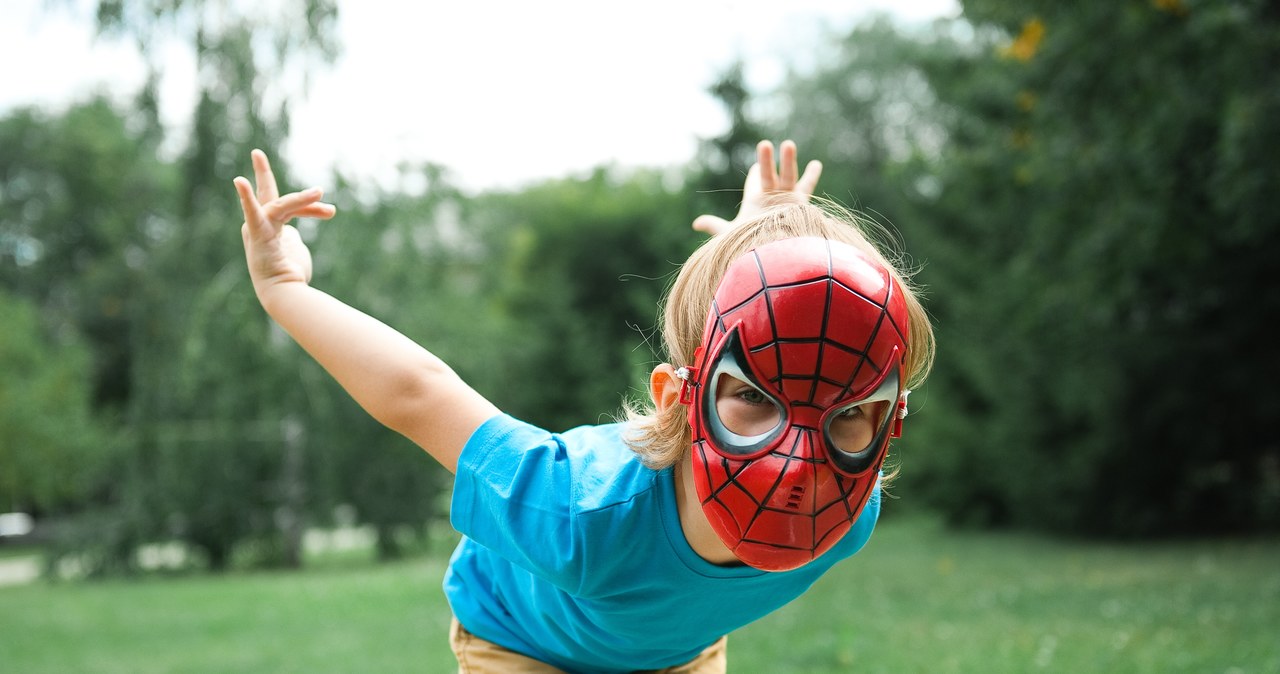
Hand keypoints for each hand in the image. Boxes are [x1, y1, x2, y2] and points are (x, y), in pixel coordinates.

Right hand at [233, 149, 335, 296]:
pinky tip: (239, 182)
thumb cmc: (290, 277)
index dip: (309, 206)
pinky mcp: (257, 234)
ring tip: (320, 193)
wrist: (284, 293)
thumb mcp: (296, 250)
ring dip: (302, 200)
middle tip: (256, 152)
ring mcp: (256, 229)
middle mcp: (259, 225)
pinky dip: (246, 197)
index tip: (332, 211)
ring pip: (280, 205)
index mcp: (270, 227)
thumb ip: (292, 237)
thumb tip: (294, 234)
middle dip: (262, 173)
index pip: (289, 208)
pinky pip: (253, 213)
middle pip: (268, 195)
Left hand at [692, 139, 822, 235]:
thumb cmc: (752, 245)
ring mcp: (787, 198)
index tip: (754, 169)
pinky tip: (816, 164)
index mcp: (755, 200)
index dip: (754, 174)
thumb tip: (695, 223)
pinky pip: (807, 187)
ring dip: (788, 160)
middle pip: (767, 174)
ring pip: (787, 175)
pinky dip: (812, 176)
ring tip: (788, 144)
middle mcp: (772, 196)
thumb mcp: (732, 234)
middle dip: (765, 160)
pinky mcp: (801, 203)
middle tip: (763, 144)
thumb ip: (715, 226)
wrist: (775, 255)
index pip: (754, 181)